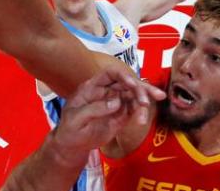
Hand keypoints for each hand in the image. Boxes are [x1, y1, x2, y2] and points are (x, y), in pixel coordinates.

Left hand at [51, 65, 165, 159]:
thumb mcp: (76, 119)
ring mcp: (116, 102)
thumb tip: (116, 103)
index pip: (110, 74)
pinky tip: (141, 121)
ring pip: (134, 95)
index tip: (133, 84)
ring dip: (143, 102)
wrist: (74, 145)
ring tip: (144, 116)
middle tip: (149, 99)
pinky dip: (141, 113)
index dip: (123, 76)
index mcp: (93, 87)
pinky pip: (135, 109)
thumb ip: (94, 109)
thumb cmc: (70, 129)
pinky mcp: (122, 114)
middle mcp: (107, 91)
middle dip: (141, 89)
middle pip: (127, 83)